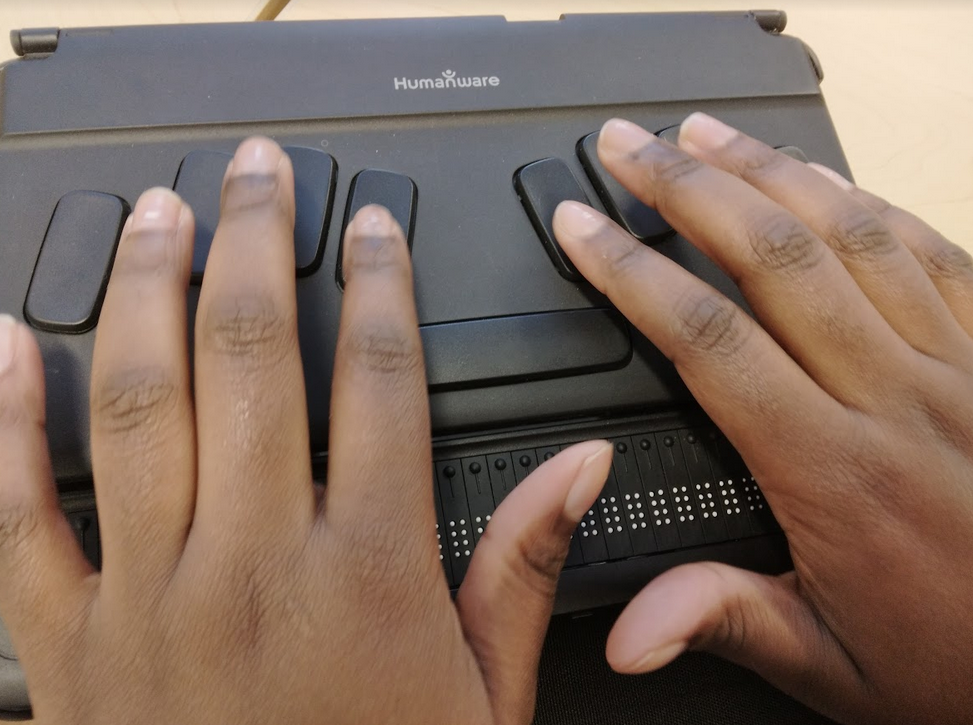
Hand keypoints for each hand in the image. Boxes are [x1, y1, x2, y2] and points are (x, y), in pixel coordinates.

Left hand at [0, 137, 613, 723]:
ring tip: (156, 217)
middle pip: (256, 359)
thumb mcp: (484, 700)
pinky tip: (3, 346)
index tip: (371, 229)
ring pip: (139, 406)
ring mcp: (150, 602)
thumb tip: (581, 468)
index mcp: (368, 575)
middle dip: (258, 245)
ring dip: (147, 293)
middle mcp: (255, 568)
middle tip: (253, 173)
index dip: (382, 286)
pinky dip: (0, 421)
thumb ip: (522, 569)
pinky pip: (14, 514)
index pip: (382, 382)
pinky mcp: (69, 649)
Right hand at [553, 114, 972, 724]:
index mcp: (835, 471)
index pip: (708, 340)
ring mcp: (957, 367)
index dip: (632, 273)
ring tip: (705, 133)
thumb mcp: (826, 663)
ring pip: (851, 235)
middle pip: (772, 259)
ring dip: (768, 172)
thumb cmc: (954, 662)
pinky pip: (933, 252)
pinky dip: (866, 202)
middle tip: (628, 146)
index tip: (584, 229)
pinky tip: (822, 177)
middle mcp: (898, 400)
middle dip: (685, 189)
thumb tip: (627, 632)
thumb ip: (722, 619)